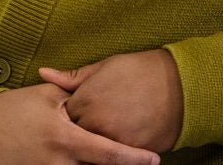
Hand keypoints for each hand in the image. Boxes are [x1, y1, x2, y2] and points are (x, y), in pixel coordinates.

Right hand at [0, 82, 161, 164]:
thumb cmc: (11, 111)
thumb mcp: (44, 98)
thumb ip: (74, 98)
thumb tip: (95, 98)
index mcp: (65, 138)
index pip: (108, 153)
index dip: (134, 158)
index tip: (154, 159)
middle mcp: (61, 163)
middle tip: (141, 161)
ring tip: (116, 160)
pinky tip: (87, 162)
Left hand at [38, 50, 183, 152]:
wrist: (180, 86)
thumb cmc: (140, 71)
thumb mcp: (104, 67)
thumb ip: (71, 77)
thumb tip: (42, 72)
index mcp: (85, 100)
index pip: (64, 117)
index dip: (71, 114)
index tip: (80, 111)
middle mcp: (95, 123)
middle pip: (76, 136)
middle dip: (80, 131)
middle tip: (94, 122)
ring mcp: (113, 140)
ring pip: (92, 151)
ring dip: (95, 143)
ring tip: (106, 129)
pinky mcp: (131, 152)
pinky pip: (113, 159)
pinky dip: (113, 152)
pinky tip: (119, 139)